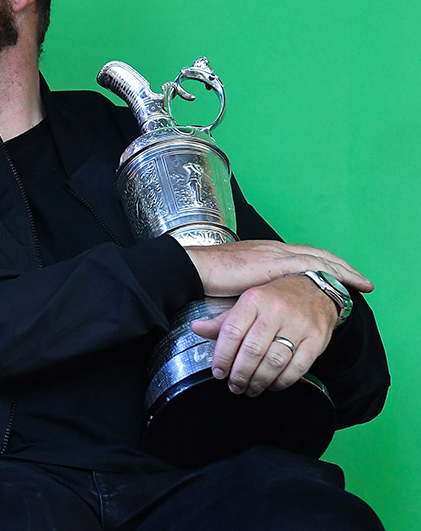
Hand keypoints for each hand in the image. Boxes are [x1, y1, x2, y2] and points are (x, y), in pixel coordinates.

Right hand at [184, 240, 372, 297]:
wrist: (196, 269)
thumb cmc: (208, 278)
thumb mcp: (235, 285)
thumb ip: (250, 292)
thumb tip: (257, 307)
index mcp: (264, 253)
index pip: (301, 256)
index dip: (321, 264)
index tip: (337, 273)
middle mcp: (274, 249)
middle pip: (316, 255)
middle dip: (340, 266)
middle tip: (360, 279)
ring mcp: (276, 254)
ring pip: (320, 259)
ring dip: (343, 270)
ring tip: (361, 283)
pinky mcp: (276, 263)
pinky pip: (312, 265)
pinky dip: (331, 272)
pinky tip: (343, 281)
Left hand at [191, 274, 339, 395]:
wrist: (316, 289)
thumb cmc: (276, 298)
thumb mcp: (247, 302)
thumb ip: (223, 320)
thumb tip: (196, 328)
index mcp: (254, 300)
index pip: (232, 331)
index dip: (222, 356)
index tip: (218, 372)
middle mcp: (276, 310)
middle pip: (252, 350)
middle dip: (240, 374)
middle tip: (234, 385)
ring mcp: (299, 325)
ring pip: (274, 361)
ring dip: (259, 381)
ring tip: (250, 389)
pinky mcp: (317, 338)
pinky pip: (298, 367)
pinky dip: (283, 381)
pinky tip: (272, 385)